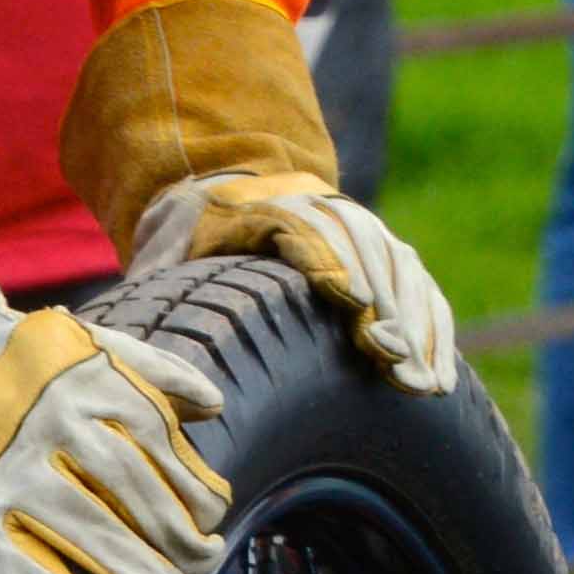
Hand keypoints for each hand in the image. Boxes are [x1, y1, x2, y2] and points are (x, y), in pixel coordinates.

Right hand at [0, 303, 230, 573]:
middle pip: (135, 493)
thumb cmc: (21, 369)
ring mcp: (6, 470)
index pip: (163, 450)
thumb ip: (155, 371)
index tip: (211, 522)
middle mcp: (52, 425)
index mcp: (91, 385)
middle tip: (199, 564)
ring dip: (136, 572)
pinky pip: (11, 562)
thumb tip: (213, 405)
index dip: (198, 495)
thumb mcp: (88, 348)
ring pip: (88, 529)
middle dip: (180, 539)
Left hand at [134, 171, 456, 397]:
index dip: (331, 262)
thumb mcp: (163, 259)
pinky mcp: (390, 257)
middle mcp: (324, 212)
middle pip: (366, 254)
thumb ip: (158, 295)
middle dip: (384, 308)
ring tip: (420, 383)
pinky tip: (437, 378)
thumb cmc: (190, 241)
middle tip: (390, 359)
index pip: (305, 229)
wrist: (230, 190)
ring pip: (401, 276)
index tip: (351, 300)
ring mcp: (364, 232)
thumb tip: (136, 354)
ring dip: (416, 330)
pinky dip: (434, 334)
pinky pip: (422, 293)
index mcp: (261, 207)